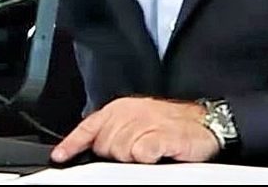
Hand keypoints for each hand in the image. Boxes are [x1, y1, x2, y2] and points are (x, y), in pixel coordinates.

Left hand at [50, 96, 219, 164]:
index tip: (60, 157)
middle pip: (104, 145)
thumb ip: (113, 131)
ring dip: (132, 158)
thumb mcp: (137, 120)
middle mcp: (131, 113)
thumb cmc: (172, 123)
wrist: (207, 123)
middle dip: (113, 155)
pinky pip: (141, 153)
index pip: (89, 126)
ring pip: (121, 152)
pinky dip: (145, 157)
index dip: (72, 144)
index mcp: (121, 108)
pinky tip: (154, 154)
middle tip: (134, 152)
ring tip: (148, 152)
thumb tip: (88, 147)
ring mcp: (147, 123)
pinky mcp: (163, 136)